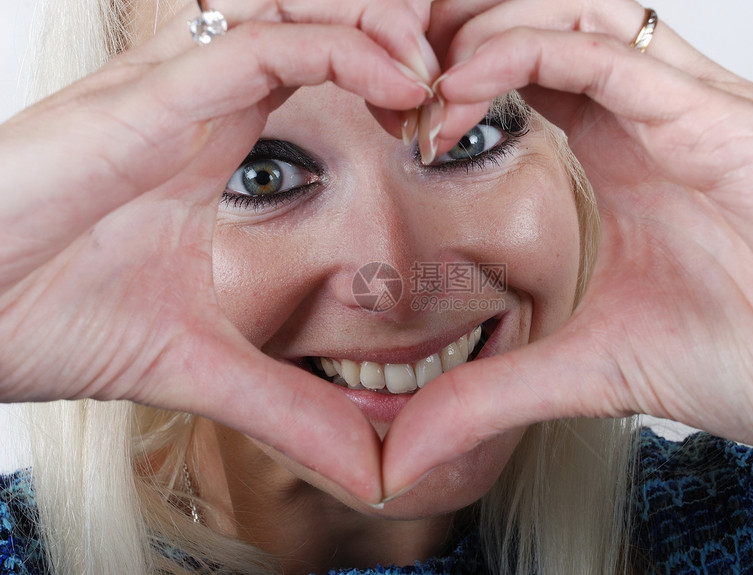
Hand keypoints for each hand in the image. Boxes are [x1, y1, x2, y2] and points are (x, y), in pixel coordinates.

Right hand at [0, 0, 437, 503]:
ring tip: (437, 73)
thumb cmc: (45, 315)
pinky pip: (259, 44)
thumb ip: (288, 404)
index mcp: (213, 139)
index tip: (440, 127)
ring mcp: (174, 89)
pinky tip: (399, 84)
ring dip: (381, 27)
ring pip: (298, 9)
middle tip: (457, 83)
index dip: (388, 80)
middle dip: (396, 36)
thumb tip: (369, 466)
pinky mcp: (147, 97)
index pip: (318, 66)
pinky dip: (339, 49)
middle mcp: (200, 99)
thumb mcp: (200, 365)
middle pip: (319, 19)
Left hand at [382, 0, 752, 496]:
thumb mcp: (585, 370)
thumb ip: (493, 392)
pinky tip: (465, 86)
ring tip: (412, 78)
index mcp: (613, 158)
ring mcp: (679, 107)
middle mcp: (642, 118)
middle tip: (376, 71)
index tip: (384, 123)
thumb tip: (406, 451)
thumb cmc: (751, 352)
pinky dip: (526, 53)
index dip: (442, 84)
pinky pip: (608, 55)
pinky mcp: (714, 117)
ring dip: (477, 32)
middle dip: (448, 34)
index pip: (515, 78)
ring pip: (563, 17)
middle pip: (530, 26)